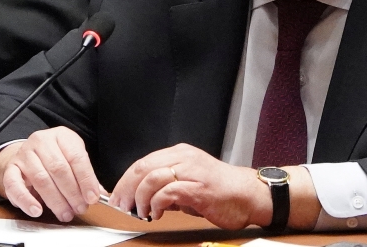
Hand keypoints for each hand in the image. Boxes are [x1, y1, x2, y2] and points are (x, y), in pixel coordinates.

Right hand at [0, 127, 103, 221]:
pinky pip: (15, 186)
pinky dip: (26, 200)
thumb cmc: (56, 156)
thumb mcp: (73, 158)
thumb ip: (85, 175)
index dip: (86, 180)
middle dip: (72, 193)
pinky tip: (37, 210)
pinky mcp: (11, 169)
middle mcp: (41, 141)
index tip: (92, 197)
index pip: (76, 157)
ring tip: (65, 213)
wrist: (28, 153)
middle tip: (79, 208)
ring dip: (55, 200)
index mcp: (61, 136)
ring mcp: (24, 154)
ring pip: (41, 179)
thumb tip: (98, 193)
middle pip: (58, 169)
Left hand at [109, 143, 271, 229]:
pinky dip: (156, 203)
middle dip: (126, 188)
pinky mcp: (199, 187)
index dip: (125, 180)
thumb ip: (168, 187)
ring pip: (152, 177)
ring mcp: (192, 171)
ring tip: (139, 212)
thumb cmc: (221, 192)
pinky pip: (169, 191)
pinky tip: (156, 213)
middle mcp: (184, 158)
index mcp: (180, 154)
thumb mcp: (190, 183)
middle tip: (121, 206)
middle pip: (143, 167)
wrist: (250, 195)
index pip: (143, 162)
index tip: (117, 197)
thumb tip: (144, 199)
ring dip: (140, 197)